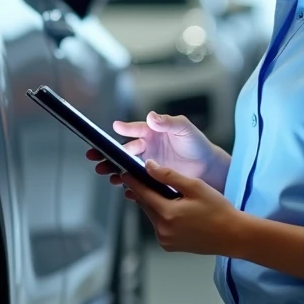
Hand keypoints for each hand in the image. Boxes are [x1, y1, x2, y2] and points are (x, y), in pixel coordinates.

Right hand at [88, 112, 227, 191]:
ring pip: (125, 166)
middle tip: (96, 155)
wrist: (208, 168)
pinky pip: (136, 181)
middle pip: (123, 149)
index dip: (125, 129)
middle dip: (109, 152)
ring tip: (105, 172)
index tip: (116, 128)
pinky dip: (128, 184)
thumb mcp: (184, 128)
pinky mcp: (151, 178)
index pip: (135, 129)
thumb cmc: (196, 144)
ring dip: (114, 169)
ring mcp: (147, 164)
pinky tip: (123, 187)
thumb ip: (168, 122)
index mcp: (152, 132)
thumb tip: (152, 116)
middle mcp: (146, 147)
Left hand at [118, 162, 242, 255]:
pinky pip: (160, 226)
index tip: (125, 172)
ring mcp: (165, 240)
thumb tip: (149, 167)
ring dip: (154, 204)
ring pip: (152, 215)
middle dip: (144, 191)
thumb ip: (168, 176)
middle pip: (146, 205)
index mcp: (167, 214)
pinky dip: (162, 216)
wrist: (233, 235)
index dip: (133, 181)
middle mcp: (162, 230)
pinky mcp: (170, 246)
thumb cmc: (218, 210)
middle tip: (144, 178)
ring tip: (164, 193)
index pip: (142, 193)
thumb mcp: (194, 186)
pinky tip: (174, 209)